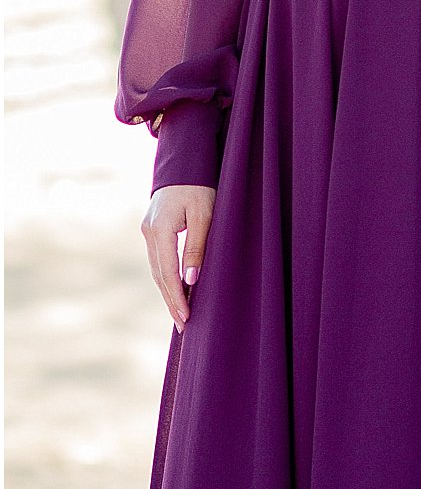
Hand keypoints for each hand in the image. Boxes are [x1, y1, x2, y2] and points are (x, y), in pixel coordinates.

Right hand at [141, 183, 214, 332]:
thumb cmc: (199, 186)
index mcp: (160, 229)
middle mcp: (148, 232)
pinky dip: (166, 277)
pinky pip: (158, 260)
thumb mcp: (204, 214)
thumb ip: (196, 246)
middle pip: (159, 275)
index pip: (167, 272)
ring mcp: (147, 231)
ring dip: (168, 292)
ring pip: (157, 269)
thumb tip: (191, 279)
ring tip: (180, 315)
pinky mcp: (152, 230)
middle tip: (184, 325)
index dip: (177, 297)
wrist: (185, 162)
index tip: (187, 317)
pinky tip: (176, 290)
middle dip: (171, 301)